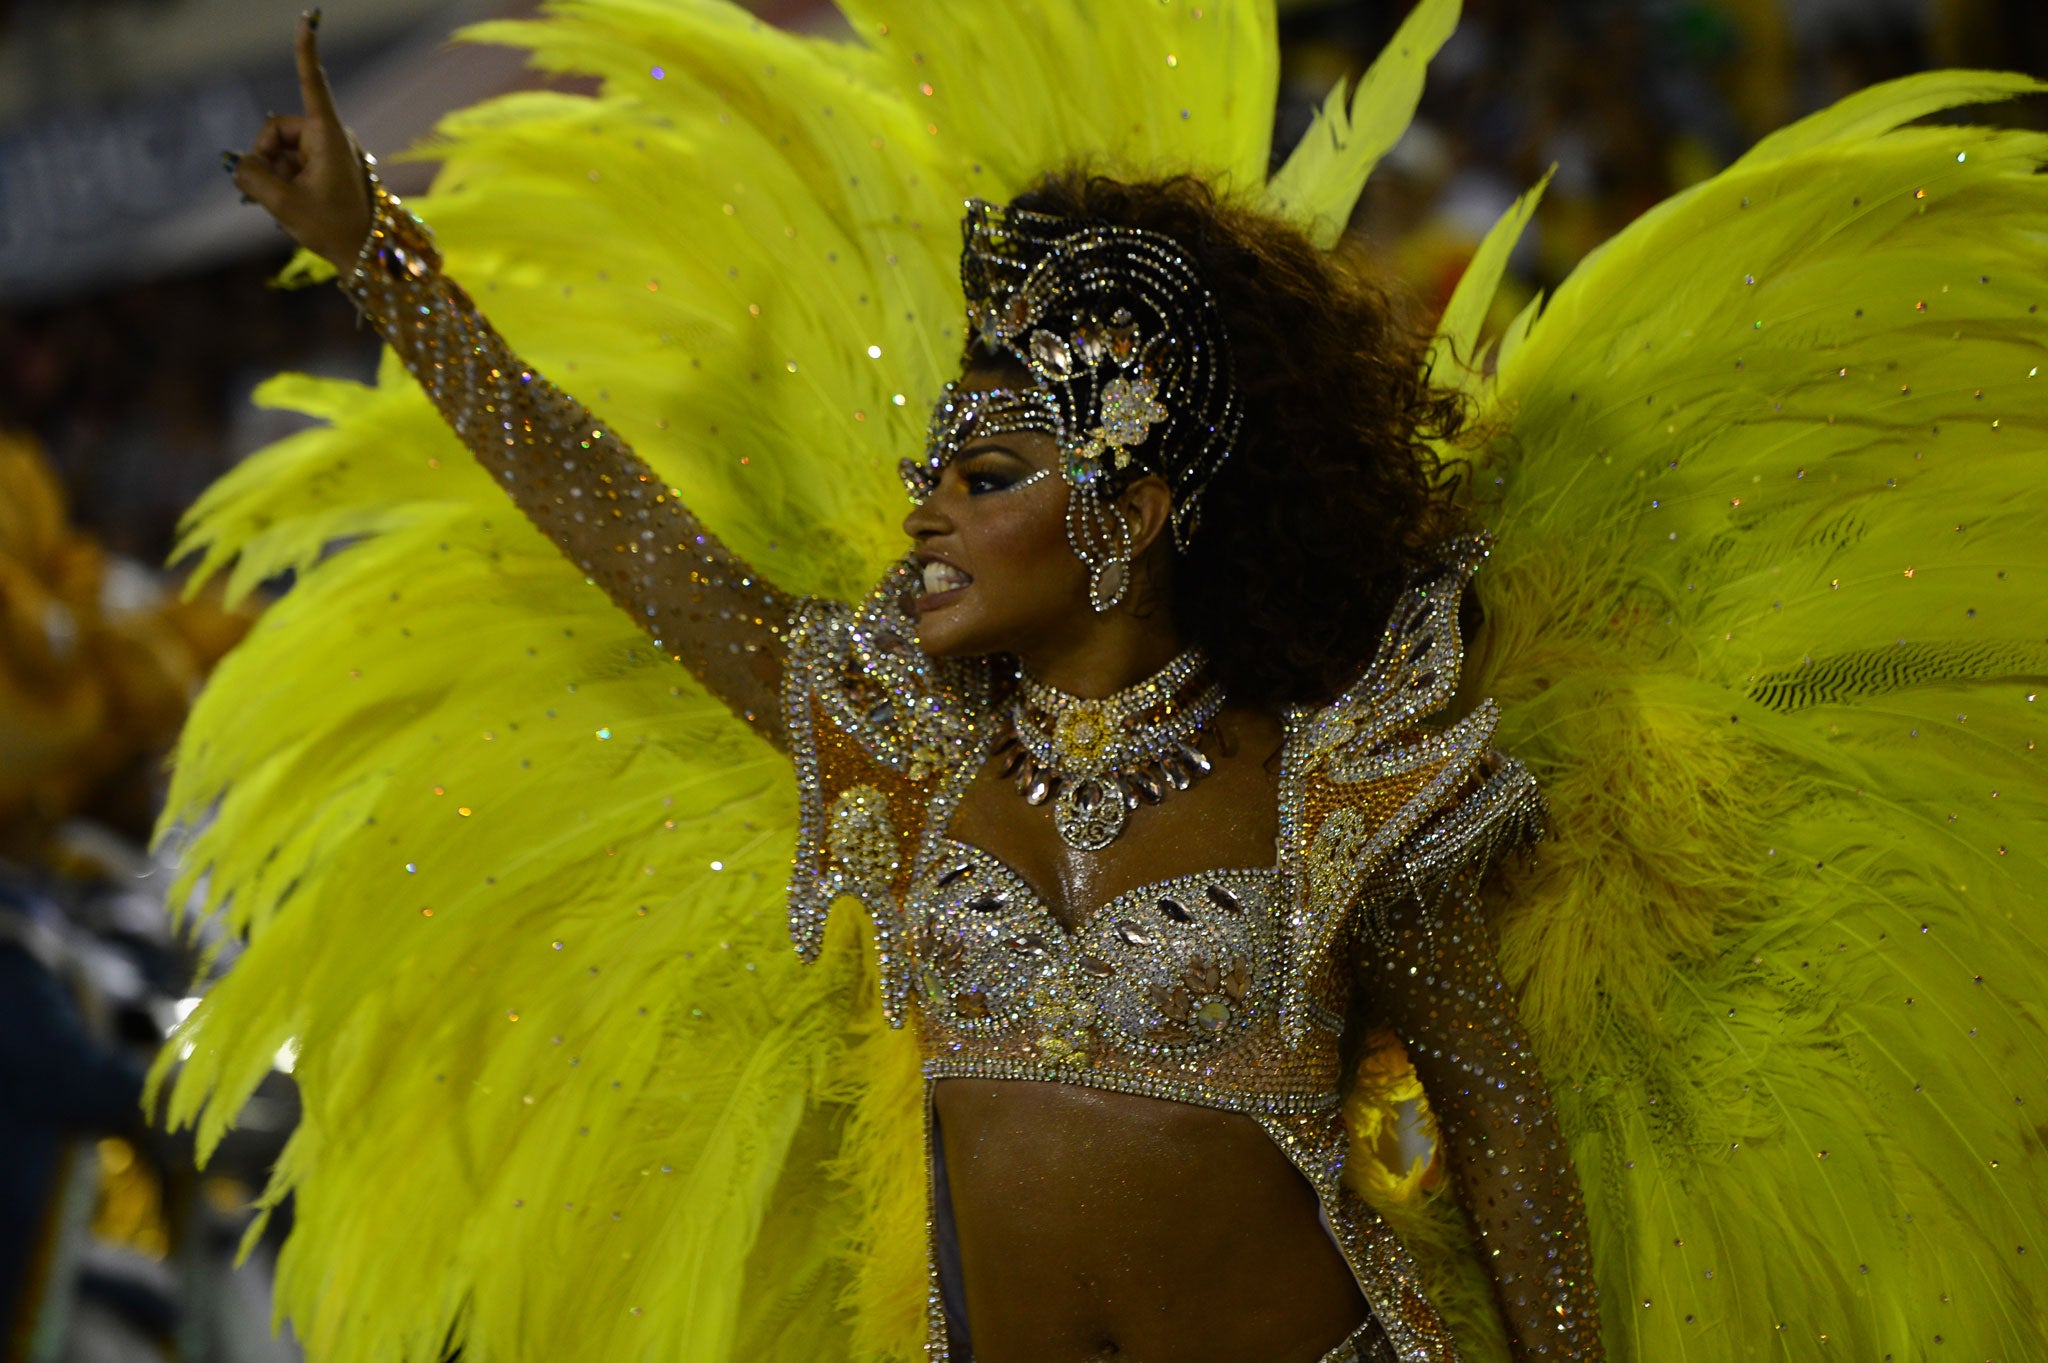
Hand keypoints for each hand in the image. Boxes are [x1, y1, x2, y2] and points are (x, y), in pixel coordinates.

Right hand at [228, 11, 372, 269]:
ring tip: (289, 205)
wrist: (368, 257)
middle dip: (266, 158)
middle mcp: (331, 137)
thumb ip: (253, 178)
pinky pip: (292, 164)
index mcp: (329, 137)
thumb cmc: (334, 229)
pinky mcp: (327, 167)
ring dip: (275, 174)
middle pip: (277, 130)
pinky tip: (291, 205)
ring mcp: (330, 152)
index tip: (310, 16)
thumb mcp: (284, 205)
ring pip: (281, 150)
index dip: (305, 50)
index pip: (312, 84)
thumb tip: (236, 164)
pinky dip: (285, 181)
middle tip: (271, 193)